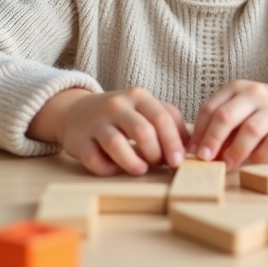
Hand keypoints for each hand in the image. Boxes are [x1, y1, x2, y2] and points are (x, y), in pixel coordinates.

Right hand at [29, 87, 188, 175]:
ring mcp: (96, 122)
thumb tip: (191, 149)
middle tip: (159, 165)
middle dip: (156, 154)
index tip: (179, 162)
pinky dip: (108, 169)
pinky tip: (115, 169)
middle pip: (142, 131)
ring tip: (140, 170)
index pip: (162, 117)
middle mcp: (116, 105)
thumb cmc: (121, 116)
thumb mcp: (146, 110)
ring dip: (133, 163)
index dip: (173, 142)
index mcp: (138, 96)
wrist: (76, 112)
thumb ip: (169, 122)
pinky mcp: (79, 140)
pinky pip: (95, 159)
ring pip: (117, 145)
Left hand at [189, 72, 267, 169]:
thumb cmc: (261, 110)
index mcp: (236, 88)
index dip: (199, 132)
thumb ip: (220, 126)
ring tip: (228, 164)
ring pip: (250, 130)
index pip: (210, 109)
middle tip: (205, 159)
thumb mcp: (239, 108)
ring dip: (235, 151)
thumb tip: (199, 152)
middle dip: (212, 140)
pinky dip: (260, 155)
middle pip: (226, 117)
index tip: (193, 152)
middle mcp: (254, 95)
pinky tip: (254, 160)